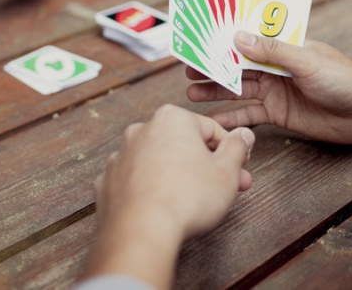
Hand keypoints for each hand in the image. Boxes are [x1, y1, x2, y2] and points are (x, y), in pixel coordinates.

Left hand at [83, 105, 254, 287]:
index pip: (211, 129)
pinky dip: (151, 189)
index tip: (240, 167)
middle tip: (229, 188)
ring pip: (159, 162)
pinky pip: (137, 181)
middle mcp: (142, 130)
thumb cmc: (187, 197)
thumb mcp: (226, 171)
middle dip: (209, 166)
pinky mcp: (107, 182)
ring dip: (180, 176)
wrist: (141, 232)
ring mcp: (121, 156)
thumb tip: (243, 134)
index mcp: (172, 119)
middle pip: (184, 145)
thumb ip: (237, 148)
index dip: (231, 150)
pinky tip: (165, 207)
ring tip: (197, 202)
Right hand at [188, 31, 351, 143]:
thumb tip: (237, 36)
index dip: (222, 38)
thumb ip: (273, 51)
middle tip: (185, 68)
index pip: (247, 38)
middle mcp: (277, 66)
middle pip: (237, 64)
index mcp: (284, 46)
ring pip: (239, 89)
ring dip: (216, 91)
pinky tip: (214, 122)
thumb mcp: (307, 62)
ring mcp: (276, 90)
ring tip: (190, 94)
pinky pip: (250, 115)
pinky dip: (233, 119)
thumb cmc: (344, 80)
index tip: (198, 38)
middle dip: (212, 66)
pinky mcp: (279, 114)